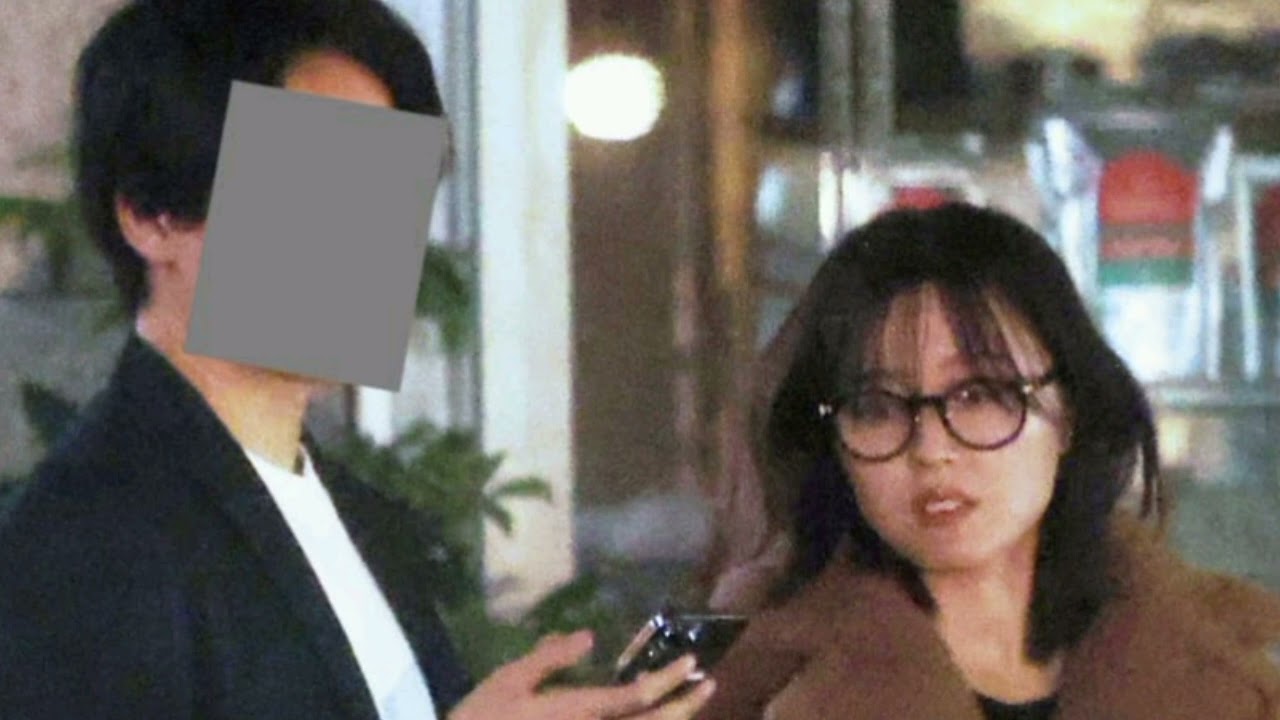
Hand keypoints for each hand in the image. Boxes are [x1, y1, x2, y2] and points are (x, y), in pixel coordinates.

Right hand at [448, 630, 715, 719]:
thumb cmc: (481, 719)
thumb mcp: (508, 680)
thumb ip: (549, 658)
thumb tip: (590, 638)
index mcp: (576, 713)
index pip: (634, 698)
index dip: (667, 680)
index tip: (691, 662)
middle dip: (683, 706)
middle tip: (708, 684)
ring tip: (690, 701)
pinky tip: (650, 717)